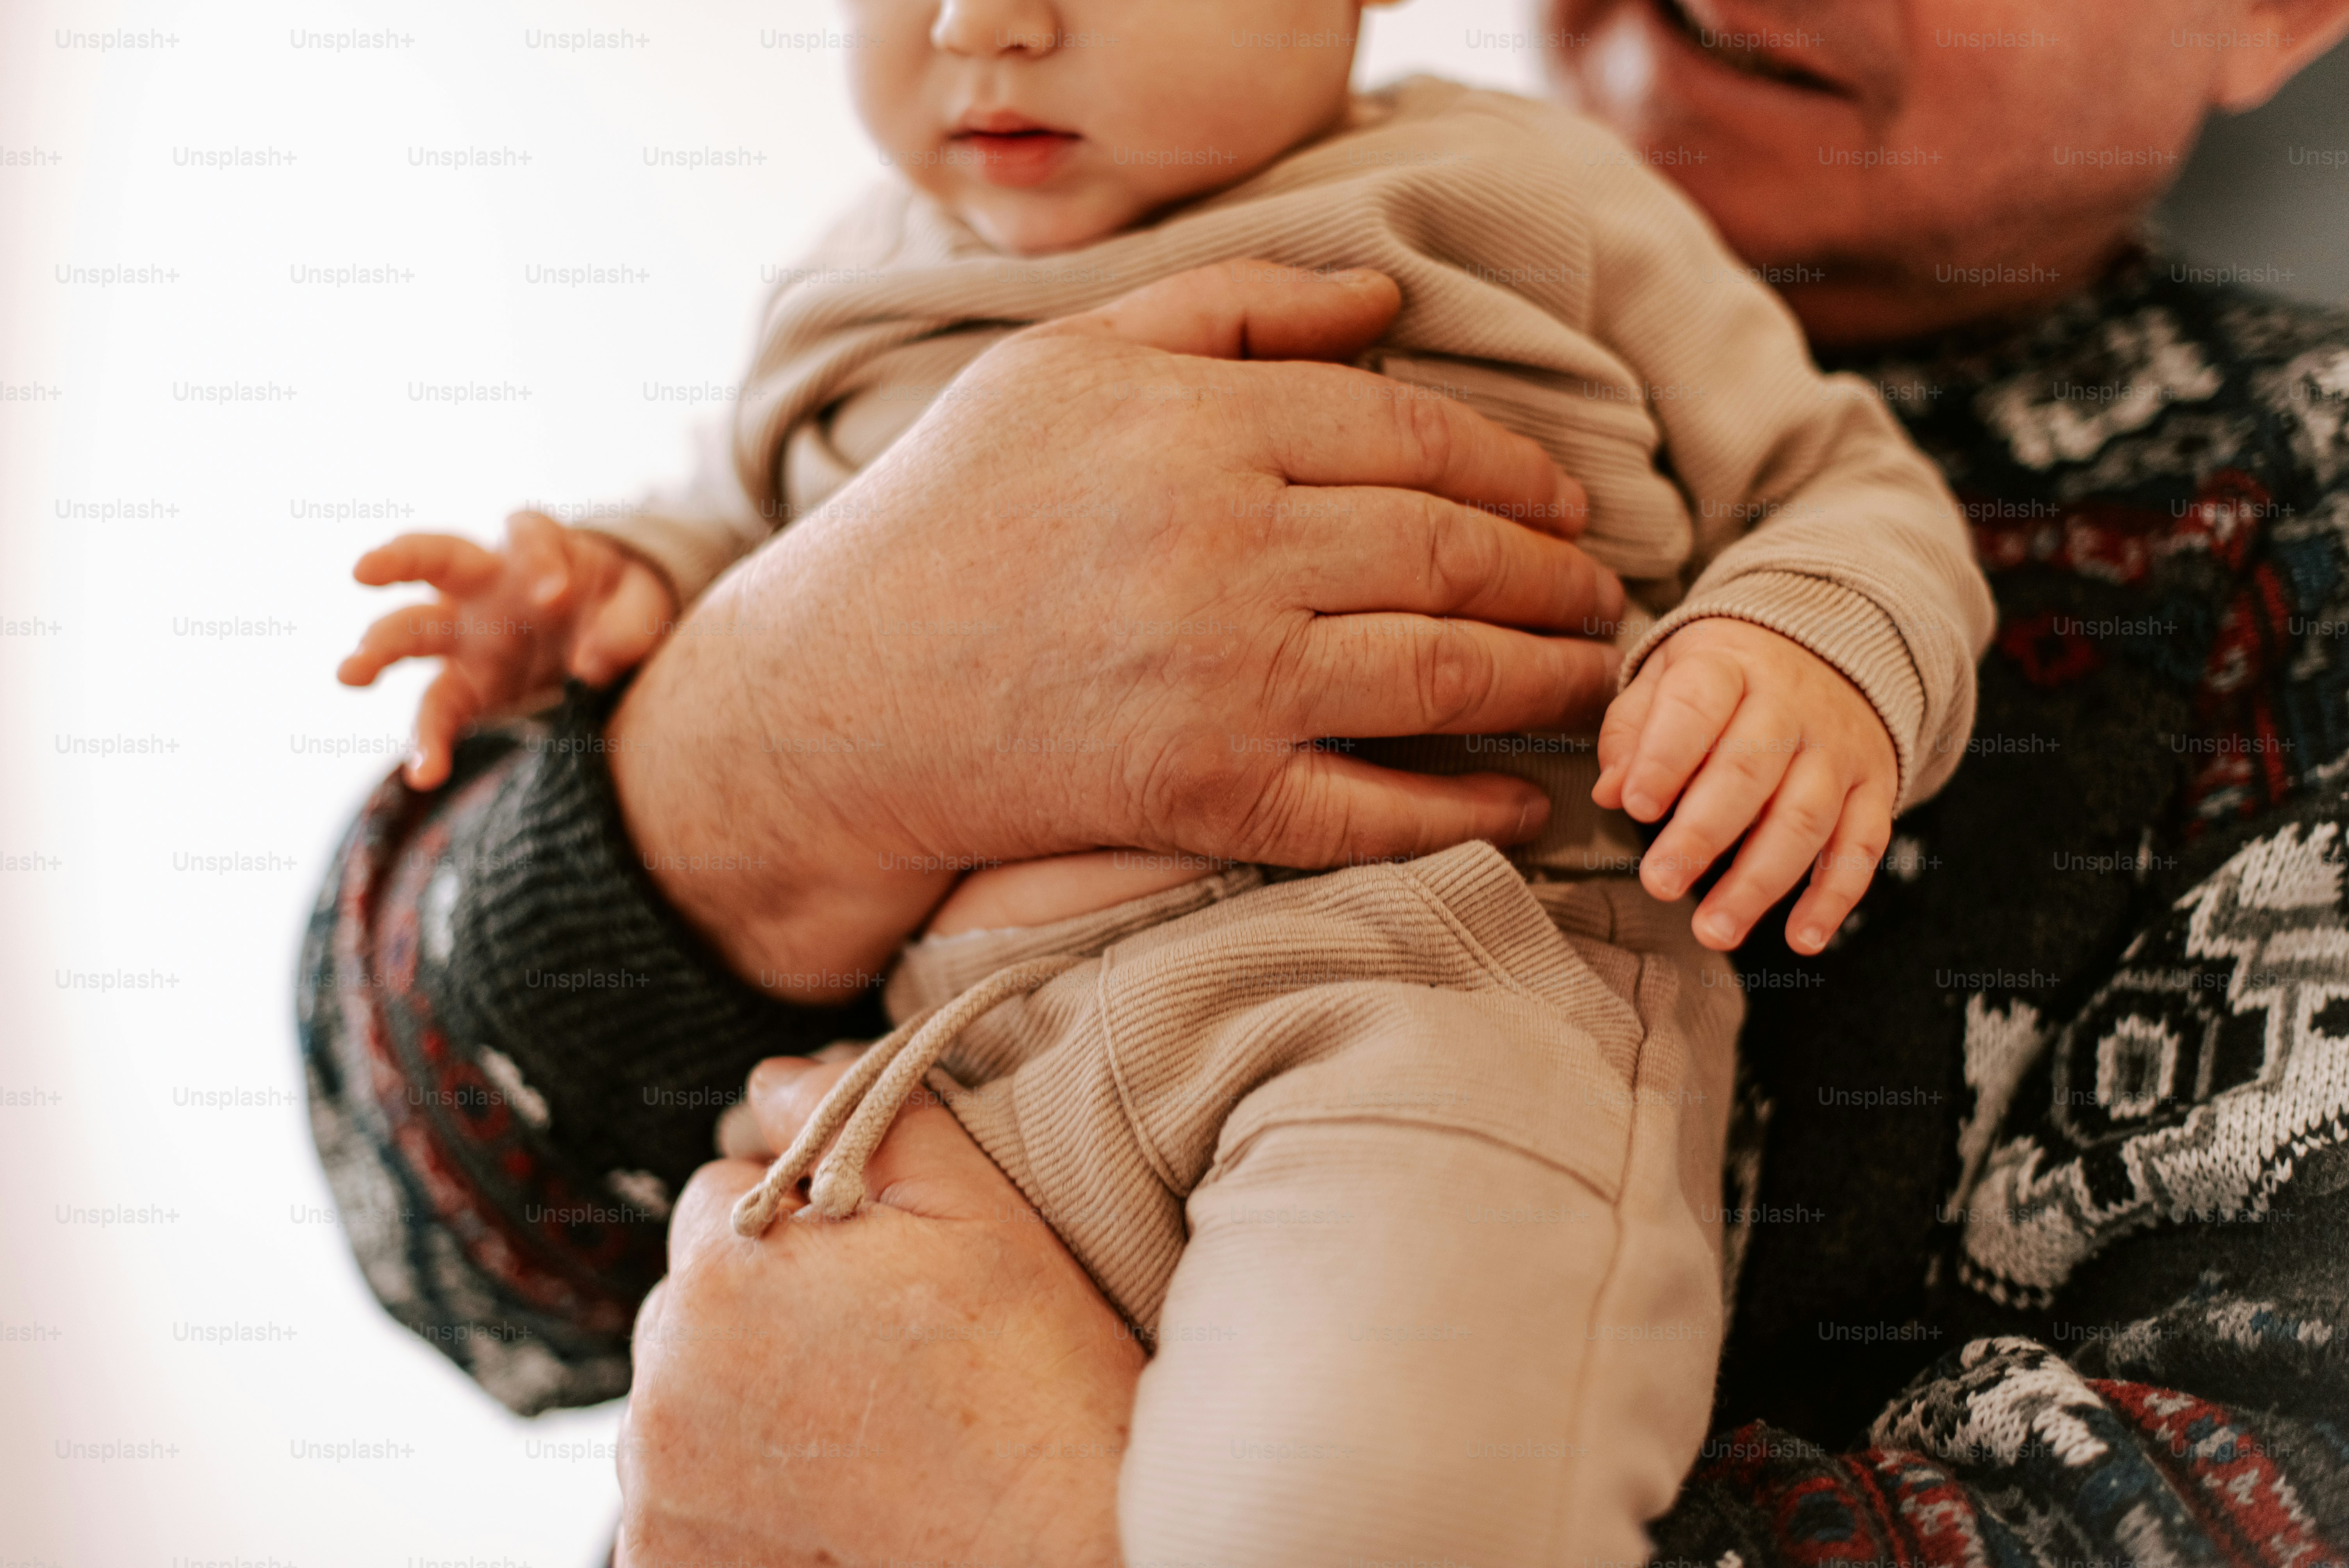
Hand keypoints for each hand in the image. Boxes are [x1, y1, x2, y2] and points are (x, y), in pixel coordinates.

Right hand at [337, 511, 675, 787]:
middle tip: (362, 569)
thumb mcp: (642, 604)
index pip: (527, 534)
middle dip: (397, 560)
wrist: (611, 634)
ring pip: (413, 632)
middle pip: (434, 559)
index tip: (554, 594)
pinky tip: (425, 775)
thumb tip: (592, 665)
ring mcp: (469, 636)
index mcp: (533, 550)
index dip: (538, 558)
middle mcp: (487, 586)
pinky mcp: (468, 687)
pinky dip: (429, 743)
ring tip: (348, 673)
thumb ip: (627, 625)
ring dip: (377, 649)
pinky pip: (439, 712)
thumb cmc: (621, 603)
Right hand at [609, 260, 1624, 997]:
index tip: (1567, 500)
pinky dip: (1468, 808)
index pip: (1415, 436)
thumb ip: (1229, 310)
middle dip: (1556, 575)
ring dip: (1549, 679)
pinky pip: (1377, 808)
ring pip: (1446, 674)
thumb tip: (1386, 302)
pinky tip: (1525, 800)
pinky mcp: (1207, 796)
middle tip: (1604, 593)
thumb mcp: (1063, 360)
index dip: (1517, 469)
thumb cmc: (950, 512)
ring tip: (1596, 677)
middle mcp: (1224, 546)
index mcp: (1195, 426)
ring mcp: (1222, 680)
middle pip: (1453, 551)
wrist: (838, 696)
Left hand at [618, 1057, 1137, 1567]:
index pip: (722, 1196)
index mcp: (727, 1271)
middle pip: (691, 1299)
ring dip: (742, 1400)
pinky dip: (731, 1493)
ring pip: (681, 1396)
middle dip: (763, 1307)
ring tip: (858, 1432)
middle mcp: (665, 1383)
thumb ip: (867, 1119)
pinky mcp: (665, 1564)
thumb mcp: (976, 1212)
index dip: (803, 1220)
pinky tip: (825, 1496)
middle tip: (877, 1354)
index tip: (873, 1272)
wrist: (1062, 1550)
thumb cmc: (1033, 1380)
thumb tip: (773, 1078)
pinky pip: (677, 1497)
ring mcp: (659, 1490)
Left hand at [1592, 618, 1894, 955]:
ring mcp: (1838, 748)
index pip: (1696, 706)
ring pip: (1804, 819)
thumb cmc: (1724, 678)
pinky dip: (1834, 897)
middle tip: (1659, 884)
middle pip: (1749, 772)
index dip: (1666, 757)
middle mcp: (1792, 704)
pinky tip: (1802, 939)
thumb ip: (1633, 731)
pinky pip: (1860, 845)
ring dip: (1758, 883)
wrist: (1830, 650)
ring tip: (1715, 931)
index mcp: (1729, 666)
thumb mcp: (1668, 676)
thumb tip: (1611, 792)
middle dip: (1702, 835)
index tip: (1636, 806)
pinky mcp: (1874, 787)